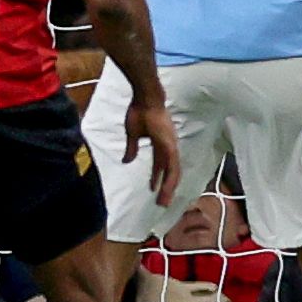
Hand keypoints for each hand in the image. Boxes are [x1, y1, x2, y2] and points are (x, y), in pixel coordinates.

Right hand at [125, 91, 182, 206]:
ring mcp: (171, 145)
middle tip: (162, 203)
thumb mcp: (133, 134)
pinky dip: (170, 177)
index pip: (161, 165)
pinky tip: (166, 187)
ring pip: (173, 171)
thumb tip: (127, 160)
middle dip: (166, 188)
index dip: (158, 178)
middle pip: (170, 171)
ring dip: (169, 187)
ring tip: (163, 202)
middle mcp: (169, 146)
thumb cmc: (139, 111)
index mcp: (161, 144)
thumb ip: (132, 148)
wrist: (145, 98)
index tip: (153, 189)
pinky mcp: (169, 144)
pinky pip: (172, 163)